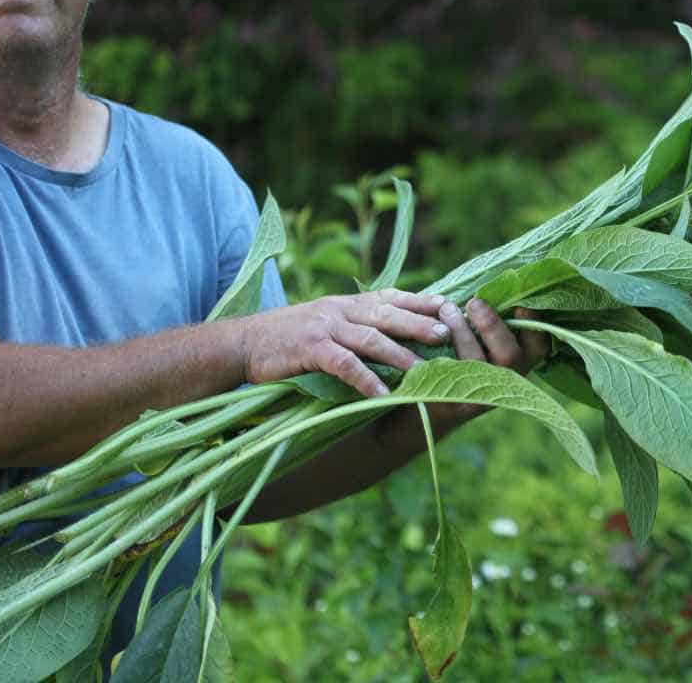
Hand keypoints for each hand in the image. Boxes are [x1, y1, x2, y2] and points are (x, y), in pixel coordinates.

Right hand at [239, 289, 450, 397]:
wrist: (242, 343)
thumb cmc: (287, 338)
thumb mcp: (324, 322)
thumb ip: (355, 324)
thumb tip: (392, 334)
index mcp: (346, 303)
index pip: (391, 296)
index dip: (420, 300)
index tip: (449, 306)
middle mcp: (340, 310)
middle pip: (388, 314)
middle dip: (420, 324)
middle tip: (448, 335)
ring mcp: (325, 327)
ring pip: (371, 339)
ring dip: (401, 355)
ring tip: (425, 371)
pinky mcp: (310, 349)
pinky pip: (344, 364)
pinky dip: (366, 379)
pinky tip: (383, 395)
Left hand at [423, 298, 550, 434]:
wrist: (428, 400)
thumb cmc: (460, 352)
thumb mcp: (481, 336)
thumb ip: (492, 319)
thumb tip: (498, 283)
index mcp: (521, 361)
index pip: (539, 346)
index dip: (535, 327)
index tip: (521, 307)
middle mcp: (508, 381)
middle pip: (509, 356)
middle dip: (491, 325)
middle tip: (473, 301)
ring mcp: (483, 397)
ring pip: (477, 362)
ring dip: (461, 331)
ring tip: (446, 309)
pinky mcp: (456, 405)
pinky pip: (448, 374)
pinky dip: (438, 350)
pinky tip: (428, 334)